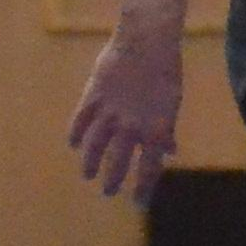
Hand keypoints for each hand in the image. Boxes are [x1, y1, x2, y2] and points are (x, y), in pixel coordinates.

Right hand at [67, 24, 180, 200]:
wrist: (147, 41)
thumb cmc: (164, 73)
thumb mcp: (172, 104)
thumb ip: (167, 131)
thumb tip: (169, 152)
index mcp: (156, 129)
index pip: (149, 169)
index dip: (143, 189)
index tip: (139, 204)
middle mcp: (131, 126)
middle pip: (118, 162)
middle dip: (113, 180)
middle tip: (108, 192)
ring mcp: (111, 112)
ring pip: (95, 145)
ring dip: (91, 162)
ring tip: (87, 174)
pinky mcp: (94, 96)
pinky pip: (81, 121)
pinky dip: (76, 134)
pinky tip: (74, 144)